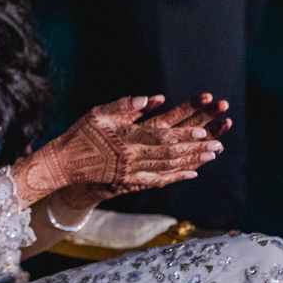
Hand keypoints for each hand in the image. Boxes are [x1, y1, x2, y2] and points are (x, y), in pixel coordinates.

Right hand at [15, 96, 222, 204]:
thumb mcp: (98, 113)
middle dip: (195, 149)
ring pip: (169, 168)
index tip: (202, 131)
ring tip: (212, 154)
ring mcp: (132, 174)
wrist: (65, 164)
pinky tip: (192, 172)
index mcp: (125, 140)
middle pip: (170, 154)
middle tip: (217, 144)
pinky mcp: (131, 182)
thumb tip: (151, 99)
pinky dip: (178, 176)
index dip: (183, 135)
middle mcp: (131, 159)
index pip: (160, 137)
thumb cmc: (81, 134)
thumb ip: (124, 106)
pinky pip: (160, 180)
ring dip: (192, 161)